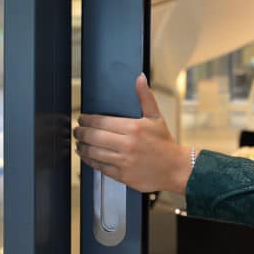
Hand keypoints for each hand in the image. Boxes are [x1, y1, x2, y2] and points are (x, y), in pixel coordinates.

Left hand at [73, 73, 192, 193]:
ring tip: (79, 143)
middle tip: (77, 131)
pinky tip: (87, 156)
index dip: (87, 120)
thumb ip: (145, 97)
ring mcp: (123, 161)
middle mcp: (127, 144)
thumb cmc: (165, 142)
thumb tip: (140, 78)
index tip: (82, 119)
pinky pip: (100, 167)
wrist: (176, 168)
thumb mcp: (156, 117)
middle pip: (93, 137)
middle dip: (81, 133)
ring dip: (82, 147)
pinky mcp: (122, 175)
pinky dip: (90, 161)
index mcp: (133, 128)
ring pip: (93, 152)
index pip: (101, 122)